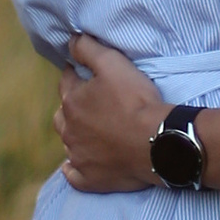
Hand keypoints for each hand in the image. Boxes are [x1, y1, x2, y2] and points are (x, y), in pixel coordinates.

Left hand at [55, 35, 171, 192]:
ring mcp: (79, 157)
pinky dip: (74, 170)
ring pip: (68, 143)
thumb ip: (88, 49)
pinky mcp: (90, 179)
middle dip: (70, 107)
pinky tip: (75, 165)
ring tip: (86, 130)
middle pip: (62, 115)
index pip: (67, 82)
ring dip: (74, 135)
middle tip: (87, 103)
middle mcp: (70, 130)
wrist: (157, 142)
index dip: (74, 75)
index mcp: (72, 102)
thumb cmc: (136, 101)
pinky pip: (74, 176)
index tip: (81, 72)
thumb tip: (70, 40)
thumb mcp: (113, 64)